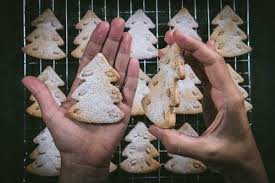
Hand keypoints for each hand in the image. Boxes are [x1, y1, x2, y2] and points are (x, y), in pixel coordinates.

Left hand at [22, 18, 138, 182]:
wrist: (83, 157)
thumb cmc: (67, 138)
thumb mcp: (51, 115)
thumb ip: (43, 95)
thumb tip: (26, 78)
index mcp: (83, 86)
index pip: (90, 59)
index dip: (95, 42)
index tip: (101, 26)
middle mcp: (99, 88)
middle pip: (107, 60)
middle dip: (112, 41)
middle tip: (118, 23)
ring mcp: (112, 96)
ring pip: (119, 70)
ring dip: (123, 52)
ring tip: (127, 35)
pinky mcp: (122, 108)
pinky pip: (128, 89)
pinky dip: (131, 75)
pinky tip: (134, 60)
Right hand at [150, 31, 267, 182]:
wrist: (243, 161)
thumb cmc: (229, 155)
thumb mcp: (204, 152)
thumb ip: (177, 142)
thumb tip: (152, 128)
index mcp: (228, 98)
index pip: (212, 64)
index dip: (195, 48)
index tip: (177, 37)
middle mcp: (226, 90)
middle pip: (209, 59)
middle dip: (190, 45)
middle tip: (169, 37)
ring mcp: (220, 92)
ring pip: (206, 65)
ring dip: (189, 52)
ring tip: (169, 45)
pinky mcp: (214, 96)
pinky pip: (203, 74)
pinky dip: (192, 63)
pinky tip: (185, 55)